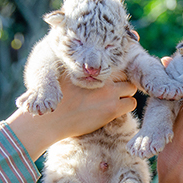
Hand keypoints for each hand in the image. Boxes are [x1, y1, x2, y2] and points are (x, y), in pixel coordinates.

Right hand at [7, 75, 136, 159]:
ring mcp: (109, 92)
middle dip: (122, 81)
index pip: (115, 64)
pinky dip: (126, 105)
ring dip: (126, 93)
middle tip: (115, 90)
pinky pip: (131, 104)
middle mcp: (102, 77)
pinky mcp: (112, 109)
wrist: (50, 119)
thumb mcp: (66, 75)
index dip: (114, 72)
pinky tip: (114, 108)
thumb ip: (82, 68)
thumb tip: (91, 65)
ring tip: (114, 99)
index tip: (112, 79)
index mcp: (91, 67)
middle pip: (125, 74)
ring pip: (131, 88)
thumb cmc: (55, 98)